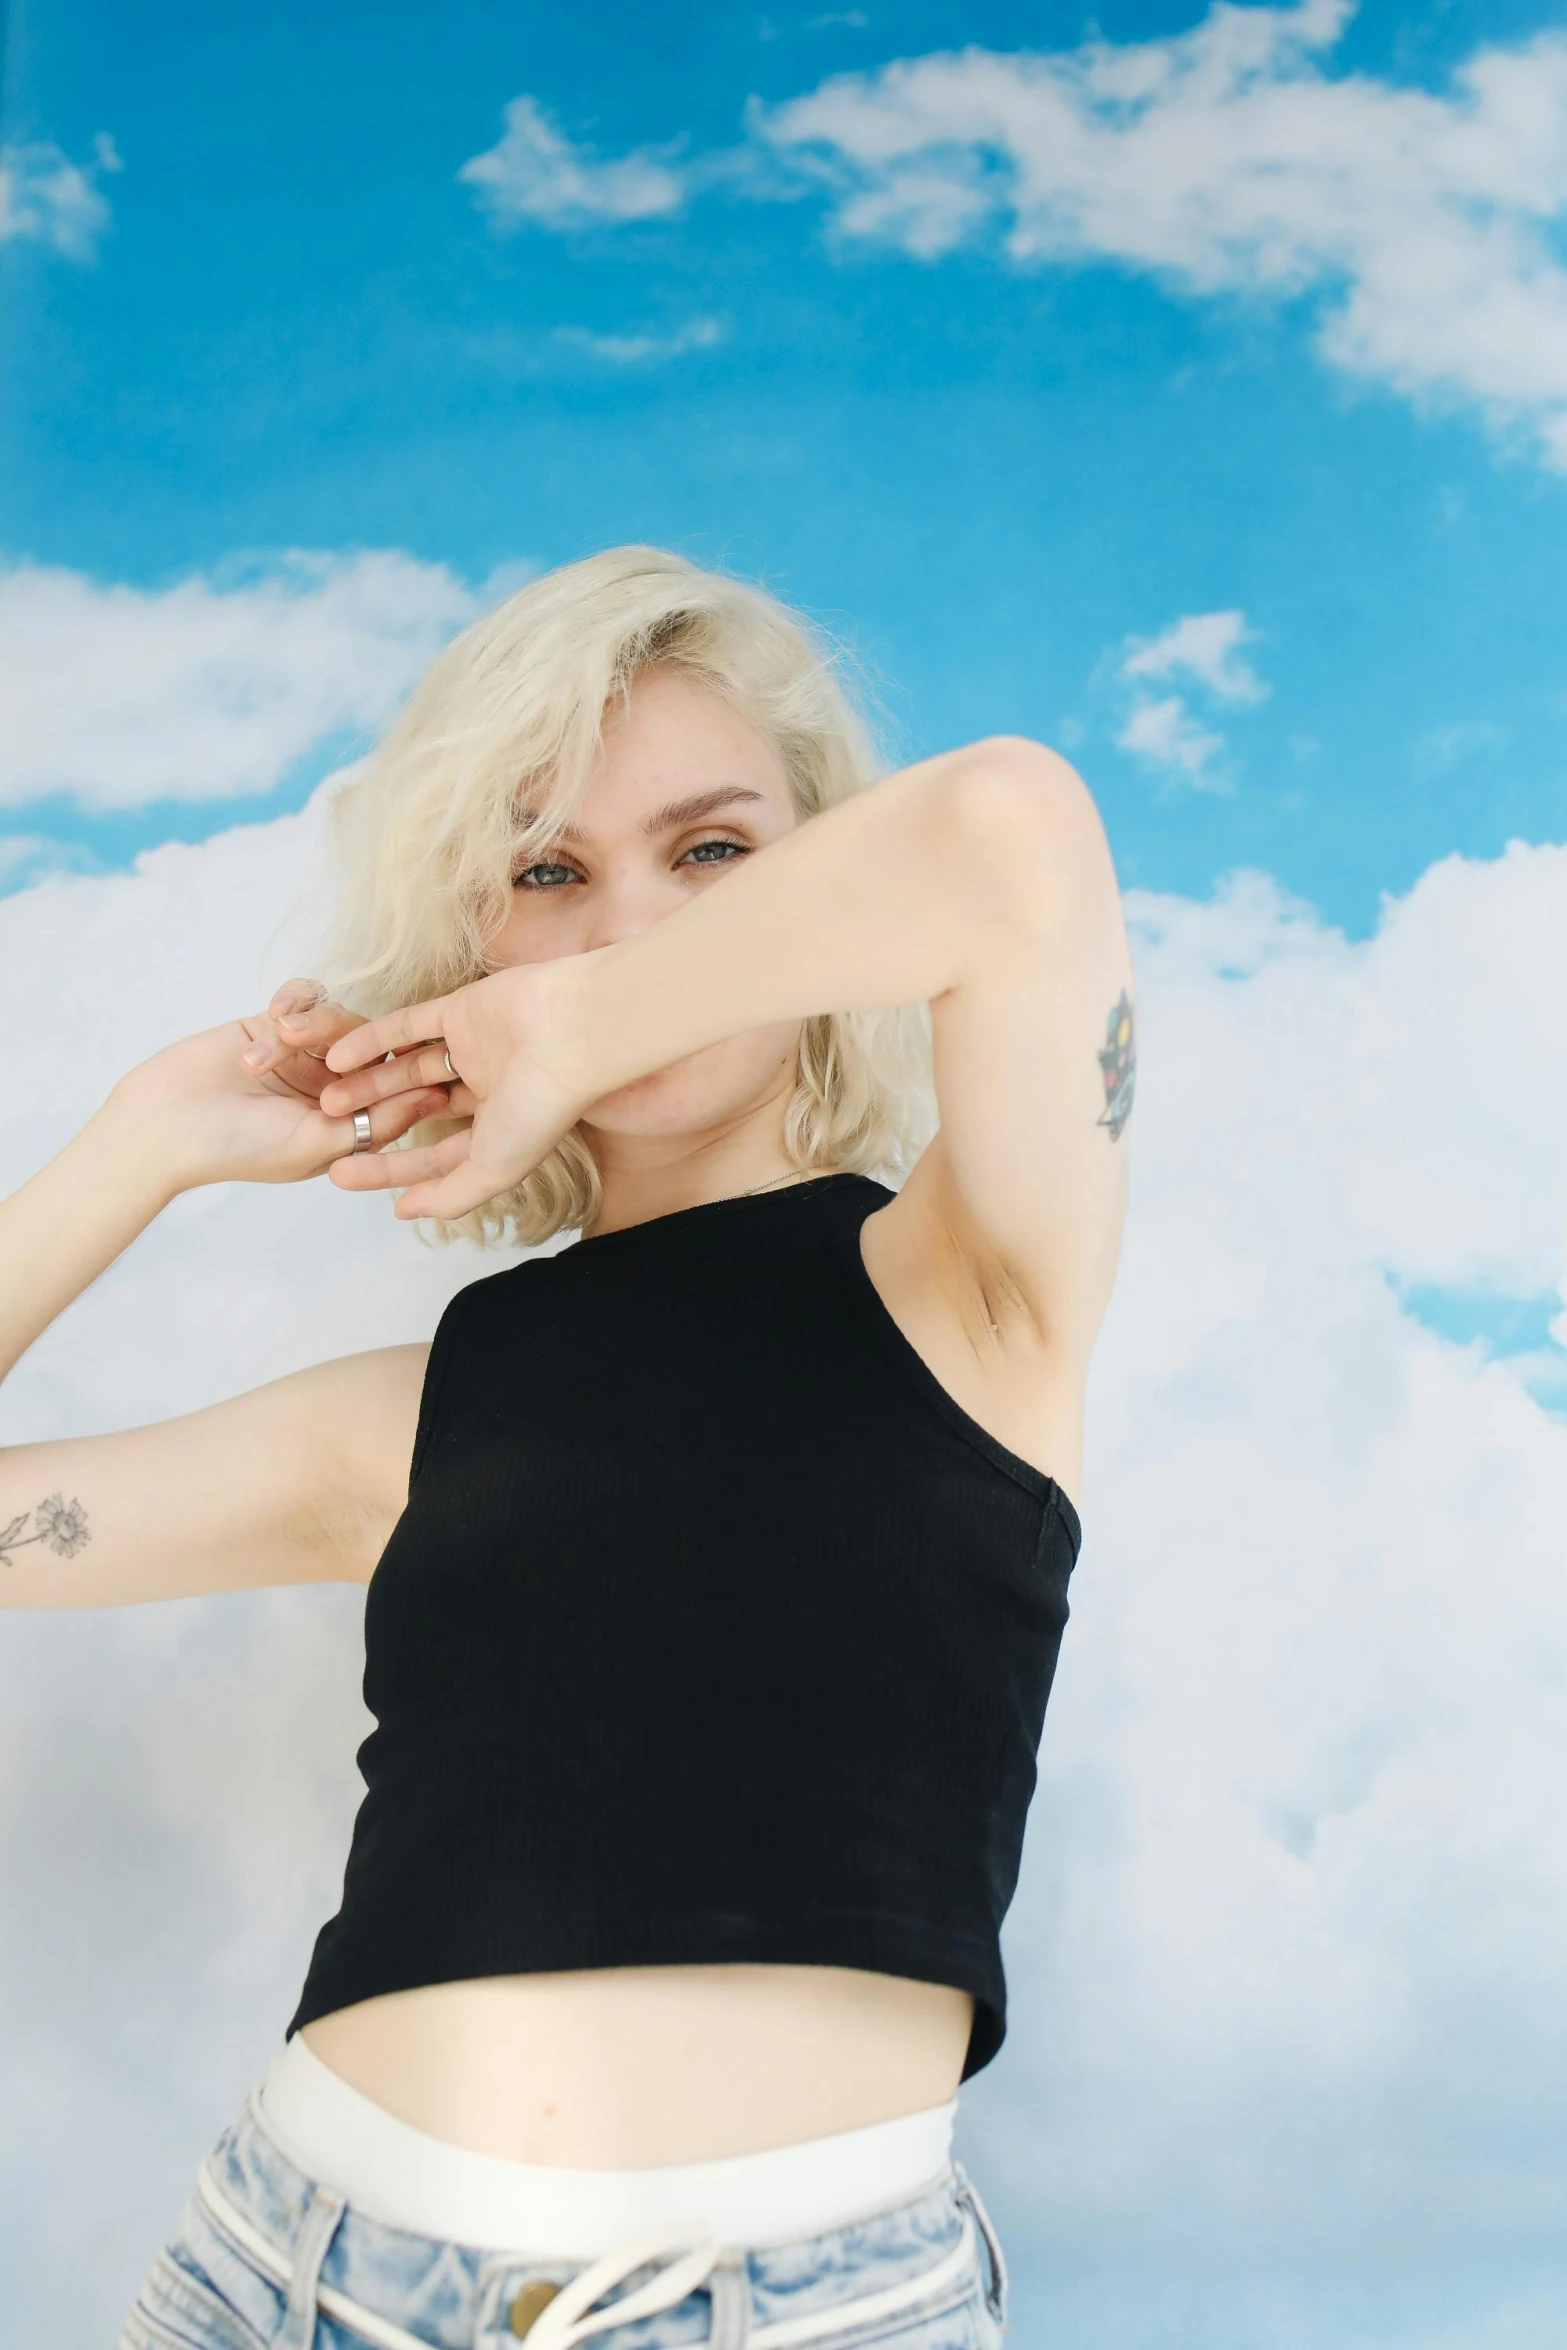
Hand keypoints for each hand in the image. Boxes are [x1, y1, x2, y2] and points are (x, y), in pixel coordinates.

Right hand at [103, 978, 455, 1191]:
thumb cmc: (237, 1148)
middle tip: (325, 1052)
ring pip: (337, 1018)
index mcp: (348, 1124)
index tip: (426, 1066)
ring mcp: (301, 1055)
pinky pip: (303, 996)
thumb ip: (375, 1123)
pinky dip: (296, 999)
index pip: (396, 1092)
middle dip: (350, 1043)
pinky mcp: (270, 1025)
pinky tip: (277, 1014)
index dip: (412, 1077)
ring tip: (280, 1032)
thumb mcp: (315, 1144)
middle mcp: (330, 1088)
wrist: (162, 1124)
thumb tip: (433, 1099)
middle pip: (370, 1048)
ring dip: (313, 1021)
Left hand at [319, 959, 588, 1220]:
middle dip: (375, 1121)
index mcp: (501, 1129)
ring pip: (409, 1069)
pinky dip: (373, 1040)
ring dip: (368, 1083)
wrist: (571, 1033)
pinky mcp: (462, 1008)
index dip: (391, 1169)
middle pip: (418, 1110)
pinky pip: (408, 1026)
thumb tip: (404, 1212)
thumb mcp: (494, 1169)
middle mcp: (488, 1089)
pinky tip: (337, 1056)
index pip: (438, 1155)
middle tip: (328, 1129)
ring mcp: (475, 1047)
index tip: (342, 1173)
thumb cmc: (541, 1106)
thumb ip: (450, 1195)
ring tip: (326, 1098)